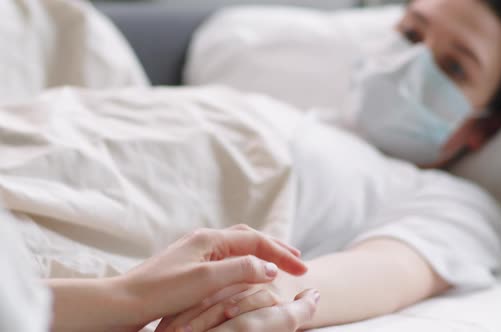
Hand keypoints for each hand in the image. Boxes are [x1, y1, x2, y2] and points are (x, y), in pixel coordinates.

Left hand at [114, 225, 306, 329]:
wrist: (122, 303)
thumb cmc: (162, 291)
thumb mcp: (206, 280)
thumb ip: (242, 269)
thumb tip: (271, 267)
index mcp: (209, 239)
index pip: (256, 240)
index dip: (282, 253)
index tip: (302, 268)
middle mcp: (204, 241)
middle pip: (248, 237)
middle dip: (275, 247)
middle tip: (297, 259)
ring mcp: (196, 253)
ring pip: (237, 247)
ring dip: (261, 254)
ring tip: (278, 264)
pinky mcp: (189, 267)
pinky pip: (226, 259)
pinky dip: (245, 263)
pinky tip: (247, 274)